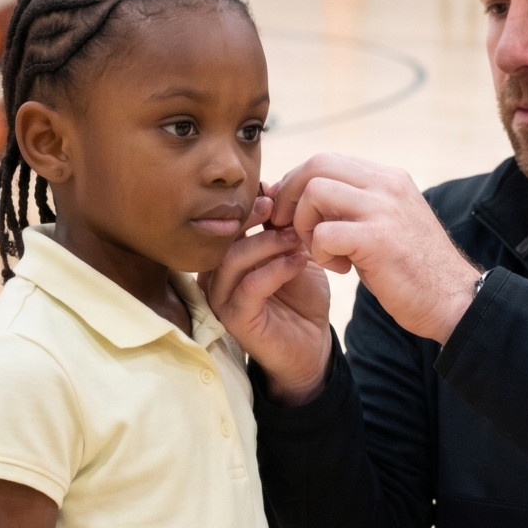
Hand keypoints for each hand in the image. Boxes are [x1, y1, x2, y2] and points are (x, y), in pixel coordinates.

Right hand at [200, 190, 331, 406]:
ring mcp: (221, 299)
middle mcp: (215, 276)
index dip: (248, 204)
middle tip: (281, 209)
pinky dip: (275, 269)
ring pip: (232, 260)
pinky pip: (250, 288)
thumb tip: (274, 184)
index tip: (276, 193)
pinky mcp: (236, 320)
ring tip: (296, 237)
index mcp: (224, 256)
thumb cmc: (300, 296)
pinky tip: (299, 261)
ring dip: (267, 243)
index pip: (224, 222)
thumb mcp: (293, 252)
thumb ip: (281, 225)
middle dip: (252, 218)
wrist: (313, 343)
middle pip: (221, 237)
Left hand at [268, 154, 479, 344]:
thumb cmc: (415, 270)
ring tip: (321, 251)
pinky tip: (339, 268)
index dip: (297, 182)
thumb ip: (355, 208)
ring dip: (305, 225)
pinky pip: (324, 233)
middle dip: (291, 196)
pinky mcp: (377, 239)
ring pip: (315, 192)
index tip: (288, 210)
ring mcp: (383, 209)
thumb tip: (308, 200)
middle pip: (317, 165)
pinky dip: (319, 252)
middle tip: (288, 227)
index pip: (328, 160)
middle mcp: (387, 184)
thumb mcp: (386, 225)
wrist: (454, 301)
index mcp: (389, 179)